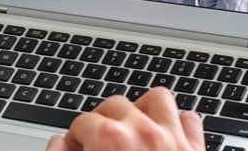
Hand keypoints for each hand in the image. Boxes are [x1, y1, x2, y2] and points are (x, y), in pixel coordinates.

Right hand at [46, 87, 203, 150]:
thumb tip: (56, 143)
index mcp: (109, 139)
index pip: (82, 123)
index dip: (75, 138)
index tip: (75, 150)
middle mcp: (142, 132)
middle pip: (114, 105)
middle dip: (103, 121)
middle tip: (98, 143)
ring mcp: (173, 140)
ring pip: (157, 100)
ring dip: (143, 110)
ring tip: (132, 128)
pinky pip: (190, 122)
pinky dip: (179, 124)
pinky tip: (168, 135)